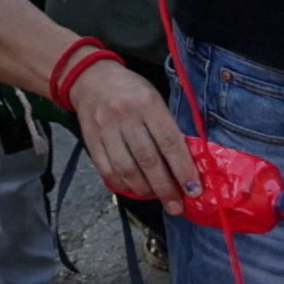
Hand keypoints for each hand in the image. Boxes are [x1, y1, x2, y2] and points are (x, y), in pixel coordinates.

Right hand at [62, 49, 189, 201]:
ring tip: (158, 198)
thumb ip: (167, 127)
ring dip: (145, 190)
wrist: (91, 77)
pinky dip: (123, 185)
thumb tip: (186, 164)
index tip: (193, 190)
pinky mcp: (90, 140)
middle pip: (148, 160)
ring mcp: (105, 129)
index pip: (170, 143)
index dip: (183, 170)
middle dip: (165, 188)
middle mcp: (125, 116)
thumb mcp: (155, 98)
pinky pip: (107, 170)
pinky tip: (135, 190)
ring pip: (127, 169)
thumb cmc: (131, 90)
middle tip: (176, 205)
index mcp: (148, 104)